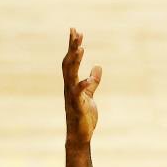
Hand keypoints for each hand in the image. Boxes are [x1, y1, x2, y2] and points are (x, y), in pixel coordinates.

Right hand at [62, 28, 101, 145]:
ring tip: (80, 48)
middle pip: (69, 63)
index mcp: (72, 83)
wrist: (80, 135)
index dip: (73, 46)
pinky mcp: (78, 107)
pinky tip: (87, 79)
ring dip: (75, 61)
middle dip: (72, 47)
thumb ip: (93, 81)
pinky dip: (82, 86)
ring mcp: (72, 96)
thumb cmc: (84, 115)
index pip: (71, 61)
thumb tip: (97, 66)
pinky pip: (78, 94)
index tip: (76, 31)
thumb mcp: (90, 94)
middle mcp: (69, 87)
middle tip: (75, 32)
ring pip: (71, 75)